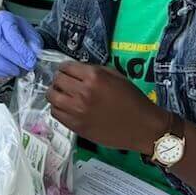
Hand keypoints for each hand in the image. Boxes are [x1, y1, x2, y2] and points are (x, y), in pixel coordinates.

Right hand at [0, 11, 41, 77]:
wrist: (12, 33)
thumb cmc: (21, 33)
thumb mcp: (32, 34)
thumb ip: (33, 44)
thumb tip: (32, 57)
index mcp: (5, 18)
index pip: (11, 33)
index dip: (21, 48)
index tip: (31, 60)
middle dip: (15, 59)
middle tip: (27, 67)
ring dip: (4, 67)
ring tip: (17, 72)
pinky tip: (6, 73)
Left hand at [46, 62, 167, 152]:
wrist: (143, 127)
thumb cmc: (132, 100)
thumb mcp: (116, 76)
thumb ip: (93, 70)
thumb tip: (76, 70)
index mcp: (93, 77)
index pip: (65, 67)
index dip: (65, 68)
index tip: (67, 71)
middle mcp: (82, 92)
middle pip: (57, 80)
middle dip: (59, 79)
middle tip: (64, 83)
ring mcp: (77, 110)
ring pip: (52, 97)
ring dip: (55, 93)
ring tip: (62, 95)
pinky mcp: (76, 126)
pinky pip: (55, 113)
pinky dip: (57, 108)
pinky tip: (65, 107)